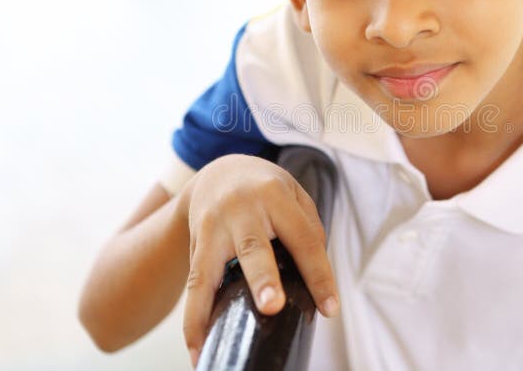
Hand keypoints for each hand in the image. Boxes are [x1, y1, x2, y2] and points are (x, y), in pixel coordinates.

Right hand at [177, 154, 339, 367]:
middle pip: (254, 247)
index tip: (330, 308)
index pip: (303, 238)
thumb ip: (307, 228)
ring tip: (214, 340)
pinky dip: (193, 319)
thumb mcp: (293, 194)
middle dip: (263, 279)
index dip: (318, 274)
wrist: (218, 172)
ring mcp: (213, 227)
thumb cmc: (265, 189)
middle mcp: (241, 209)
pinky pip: (192, 285)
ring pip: (210, 269)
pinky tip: (197, 349)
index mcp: (274, 195)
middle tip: (272, 306)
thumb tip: (315, 276)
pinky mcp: (195, 245)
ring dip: (211, 307)